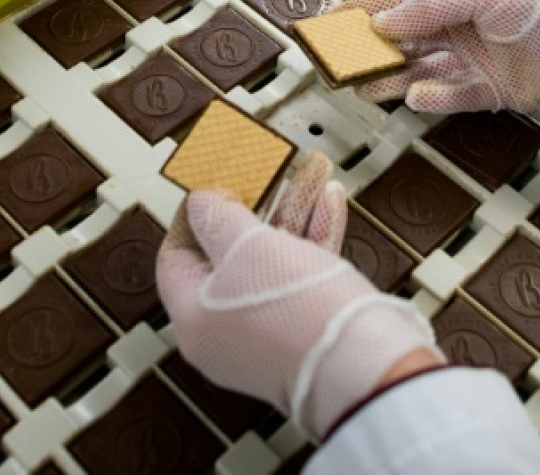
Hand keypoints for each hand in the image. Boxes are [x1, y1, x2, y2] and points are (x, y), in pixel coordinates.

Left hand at [156, 153, 441, 438]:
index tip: (214, 190)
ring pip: (273, 262)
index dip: (193, 218)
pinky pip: (303, 278)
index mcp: (194, 319)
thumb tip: (201, 204)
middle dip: (258, 207)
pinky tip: (329, 203)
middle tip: (268, 175)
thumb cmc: (295, 312)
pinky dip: (314, 239)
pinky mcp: (307, 331)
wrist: (362, 364)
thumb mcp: (245, 246)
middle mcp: (226, 332)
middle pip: (231, 256)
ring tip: (312, 175)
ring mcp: (268, 333)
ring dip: (293, 214)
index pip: (177, 260)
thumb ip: (219, 218)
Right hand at [349, 0, 539, 117]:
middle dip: (367, 51)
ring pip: (419, 72)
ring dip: (390, 79)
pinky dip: (432, 99)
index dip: (360, 12)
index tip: (325, 23)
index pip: (396, 2)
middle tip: (334, 63)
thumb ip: (430, 6)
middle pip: (401, 40)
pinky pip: (451, 98)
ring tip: (361, 86)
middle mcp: (461, 26)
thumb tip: (382, 24)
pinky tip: (415, 98)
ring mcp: (475, 61)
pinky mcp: (492, 92)